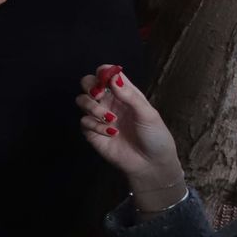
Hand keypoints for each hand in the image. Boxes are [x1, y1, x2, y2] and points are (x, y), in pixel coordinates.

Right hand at [76, 65, 184, 208]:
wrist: (150, 164)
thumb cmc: (155, 137)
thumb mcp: (148, 114)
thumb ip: (130, 95)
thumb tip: (113, 76)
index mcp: (124, 93)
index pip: (107, 74)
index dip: (103, 72)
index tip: (105, 78)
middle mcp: (109, 102)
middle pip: (87, 83)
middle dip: (90, 86)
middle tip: (99, 95)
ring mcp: (99, 116)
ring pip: (81, 100)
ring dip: (92, 107)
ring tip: (109, 118)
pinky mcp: (91, 132)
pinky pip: (84, 121)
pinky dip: (96, 126)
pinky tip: (112, 133)